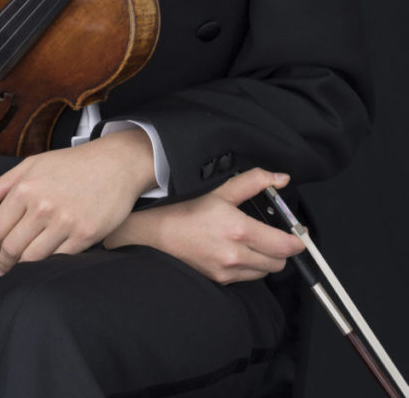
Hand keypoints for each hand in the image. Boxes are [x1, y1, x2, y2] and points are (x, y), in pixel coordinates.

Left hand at [0, 128, 155, 274]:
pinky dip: (46, 267)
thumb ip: (1, 185)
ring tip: (19, 272)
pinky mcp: (84, 235)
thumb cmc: (71, 164)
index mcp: (25, 188)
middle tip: (3, 268)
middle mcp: (42, 206)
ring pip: (32, 259)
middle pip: (11, 248)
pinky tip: (43, 267)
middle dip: (3, 263)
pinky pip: (57, 260)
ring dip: (21, 270)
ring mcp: (64, 222)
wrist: (115, 164)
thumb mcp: (33, 164)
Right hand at [103, 168, 304, 283]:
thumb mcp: (222, 191)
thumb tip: (280, 178)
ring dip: (268, 259)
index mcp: (239, 230)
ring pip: (266, 272)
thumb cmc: (190, 211)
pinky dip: (252, 267)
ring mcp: (228, 271)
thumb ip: (254, 182)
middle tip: (278, 235)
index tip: (299, 234)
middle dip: (283, 249)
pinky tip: (241, 252)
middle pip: (279, 262)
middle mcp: (236, 254)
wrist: (160, 234)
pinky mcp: (221, 281)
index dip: (297, 241)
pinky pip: (249, 278)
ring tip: (257, 243)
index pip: (284, 245)